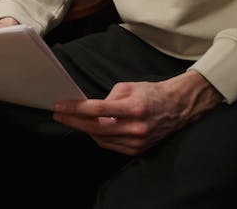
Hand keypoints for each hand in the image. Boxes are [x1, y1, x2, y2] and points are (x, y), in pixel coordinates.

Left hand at [51, 70, 222, 154]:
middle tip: (59, 114)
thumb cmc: (151, 93)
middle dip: (74, 121)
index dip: (75, 109)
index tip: (60, 106)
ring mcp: (138, 141)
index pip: (97, 110)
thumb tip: (88, 107)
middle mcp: (136, 128)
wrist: (177, 106)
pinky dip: (98, 137)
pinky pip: (111, 146)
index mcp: (133, 108)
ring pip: (101, 139)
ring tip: (73, 119)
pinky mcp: (138, 149)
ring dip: (85, 129)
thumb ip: (107, 98)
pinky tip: (90, 128)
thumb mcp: (128, 87)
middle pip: (95, 127)